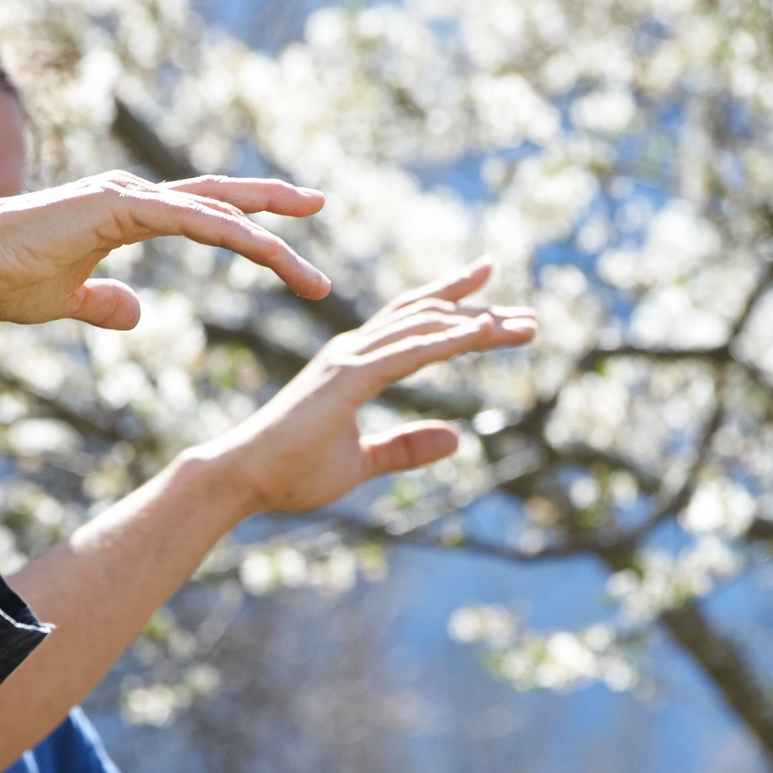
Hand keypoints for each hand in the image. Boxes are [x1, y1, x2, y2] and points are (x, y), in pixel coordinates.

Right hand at [0, 171, 331, 328]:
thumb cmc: (4, 283)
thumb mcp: (69, 301)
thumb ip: (107, 304)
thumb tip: (139, 313)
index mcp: (125, 212)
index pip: (202, 209)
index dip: (246, 215)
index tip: (288, 229)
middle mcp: (132, 195)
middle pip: (220, 199)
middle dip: (273, 205)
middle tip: (322, 206)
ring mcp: (126, 197)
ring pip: (216, 213)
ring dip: (269, 241)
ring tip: (313, 274)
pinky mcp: (116, 209)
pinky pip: (191, 220)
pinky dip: (232, 234)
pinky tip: (268, 250)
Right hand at [220, 258, 535, 514]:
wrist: (243, 477)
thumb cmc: (291, 471)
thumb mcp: (363, 462)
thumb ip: (405, 448)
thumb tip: (457, 439)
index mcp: (355, 364)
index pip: (414, 325)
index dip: (455, 307)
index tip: (493, 295)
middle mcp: (354, 351)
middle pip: (427, 317)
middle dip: (480, 311)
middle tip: (528, 316)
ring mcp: (350, 360)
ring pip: (426, 328)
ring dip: (478, 324)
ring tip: (523, 326)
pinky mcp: (348, 378)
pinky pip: (409, 353)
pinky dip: (448, 340)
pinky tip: (482, 334)